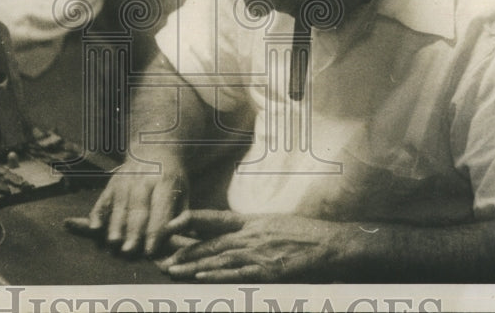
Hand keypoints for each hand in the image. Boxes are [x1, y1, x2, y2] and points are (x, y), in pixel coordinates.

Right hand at [65, 158, 188, 255]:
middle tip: (129, 251)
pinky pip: (103, 198)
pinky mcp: (112, 181)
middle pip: (138, 208)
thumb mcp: (183, 192)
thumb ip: (181, 216)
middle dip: (133, 231)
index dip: (155, 231)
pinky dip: (98, 212)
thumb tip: (175, 236)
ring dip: (116, 224)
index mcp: (165, 181)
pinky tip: (94, 227)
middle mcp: (144, 178)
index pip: (160, 209)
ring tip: (113, 242)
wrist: (154, 148)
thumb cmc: (172, 179)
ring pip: (120, 204)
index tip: (150, 250)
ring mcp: (126, 178)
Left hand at [157, 210, 356, 281]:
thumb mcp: (273, 225)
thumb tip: (230, 237)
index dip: (191, 220)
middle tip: (162, 257)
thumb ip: (250, 231)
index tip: (171, 224)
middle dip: (184, 250)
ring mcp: (260, 252)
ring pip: (219, 257)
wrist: (332, 243)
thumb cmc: (305, 235)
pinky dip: (218, 274)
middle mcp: (252, 234)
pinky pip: (238, 272)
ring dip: (193, 265)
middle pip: (211, 242)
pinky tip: (201, 276)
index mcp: (252, 221)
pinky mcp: (269, 270)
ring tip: (172, 269)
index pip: (215, 218)